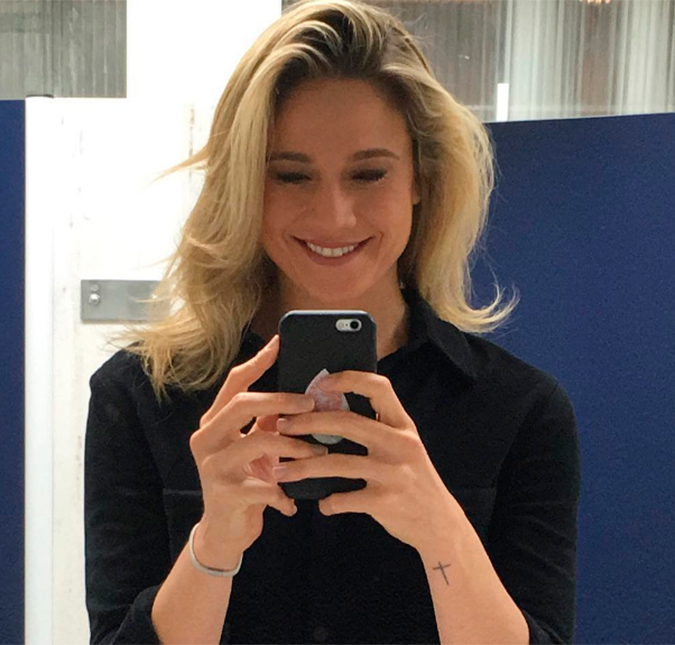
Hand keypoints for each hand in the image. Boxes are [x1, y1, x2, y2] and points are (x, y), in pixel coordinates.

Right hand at [188, 335, 327, 567]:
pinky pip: (264, 485)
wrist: (224, 532)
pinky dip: (285, 492)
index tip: (280, 343)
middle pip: (242, 404)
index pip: (235, 383)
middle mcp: (206, 438)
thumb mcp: (257, 447)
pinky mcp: (223, 494)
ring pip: (257, 441)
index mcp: (214, 422)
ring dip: (294, 446)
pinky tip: (293, 501)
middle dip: (281, 400)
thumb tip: (304, 392)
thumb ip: (270, 420)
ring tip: (317, 454)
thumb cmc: (246, 480)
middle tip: (311, 403)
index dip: (258, 362)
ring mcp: (211, 465)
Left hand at [273, 371, 463, 552]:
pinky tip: (322, 504)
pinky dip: (329, 502)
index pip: (378, 388)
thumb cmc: (413, 479)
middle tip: (282, 426)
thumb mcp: (405, 446)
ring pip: (338, 464)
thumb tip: (330, 409)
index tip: (319, 384)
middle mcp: (400, 444)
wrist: (440, 524)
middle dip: (309, 423)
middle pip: (348, 423)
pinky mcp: (385, 502)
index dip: (347, 379)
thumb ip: (379, 428)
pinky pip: (345, 499)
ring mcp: (393, 473)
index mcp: (403, 425)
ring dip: (304, 467)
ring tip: (280, 470)